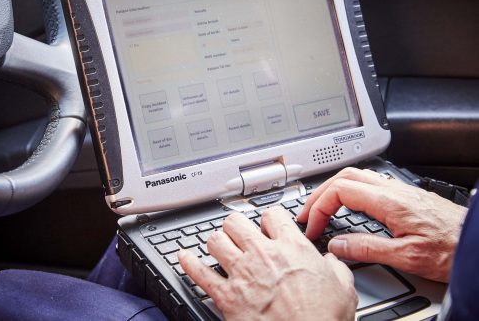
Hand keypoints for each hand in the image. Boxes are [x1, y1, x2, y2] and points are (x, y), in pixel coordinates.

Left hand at [178, 209, 356, 320]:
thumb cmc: (323, 318)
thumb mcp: (343, 286)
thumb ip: (334, 266)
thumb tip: (331, 260)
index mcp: (291, 248)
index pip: (272, 214)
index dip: (269, 219)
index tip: (268, 226)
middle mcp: (262, 255)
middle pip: (235, 222)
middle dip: (236, 226)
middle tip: (239, 234)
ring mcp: (242, 274)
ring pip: (215, 241)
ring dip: (216, 243)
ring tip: (219, 246)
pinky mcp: (227, 296)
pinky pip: (199, 274)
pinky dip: (188, 263)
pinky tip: (183, 256)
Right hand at [297, 168, 466, 282]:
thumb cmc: (453, 249)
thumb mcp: (407, 257)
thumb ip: (368, 250)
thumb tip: (338, 245)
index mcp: (390, 202)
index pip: (340, 190)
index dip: (318, 206)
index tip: (312, 226)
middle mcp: (394, 191)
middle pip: (345, 176)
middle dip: (320, 193)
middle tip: (308, 214)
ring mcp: (401, 191)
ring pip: (357, 177)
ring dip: (334, 190)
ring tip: (323, 210)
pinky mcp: (407, 197)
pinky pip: (370, 185)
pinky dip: (350, 194)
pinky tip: (350, 210)